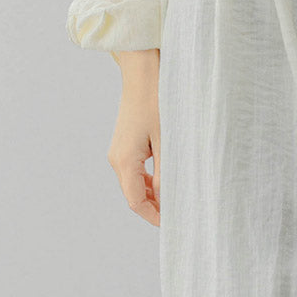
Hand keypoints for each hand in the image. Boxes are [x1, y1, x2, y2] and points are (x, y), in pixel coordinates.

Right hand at [107, 49, 160, 226]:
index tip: (173, 224)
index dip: (154, 217)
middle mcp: (117, 159)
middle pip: (134, 196)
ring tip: (177, 199)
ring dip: (153, 195)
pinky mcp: (125, 145)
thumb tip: (167, 200)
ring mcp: (119, 152)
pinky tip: (168, 181)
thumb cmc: (158, 102)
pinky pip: (135, 171)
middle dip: (155, 208)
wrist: (143, 73)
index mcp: (124, 161)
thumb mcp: (168, 141)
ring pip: (134, 185)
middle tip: (180, 214)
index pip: (136, 202)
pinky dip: (149, 181)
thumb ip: (166, 174)